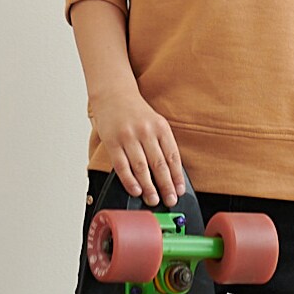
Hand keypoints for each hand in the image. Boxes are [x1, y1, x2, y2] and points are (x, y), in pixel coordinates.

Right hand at [89, 89, 184, 207]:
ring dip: (149, 187)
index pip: (172, 156)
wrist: (113, 94)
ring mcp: (128, 137)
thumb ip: (162, 143)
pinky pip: (122, 166)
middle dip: (166, 185)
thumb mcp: (155, 122)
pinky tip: (136, 190)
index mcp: (161, 127)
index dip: (177, 176)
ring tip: (153, 200)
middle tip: (170, 200)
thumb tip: (170, 172)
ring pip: (141, 167)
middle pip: (159, 164)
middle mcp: (146, 131)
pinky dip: (130, 181)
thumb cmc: (136, 112)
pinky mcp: (112, 142)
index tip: (180, 190)